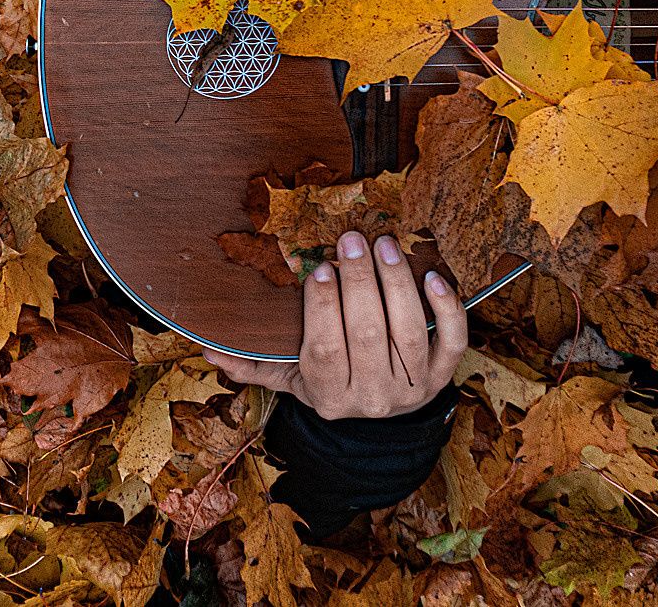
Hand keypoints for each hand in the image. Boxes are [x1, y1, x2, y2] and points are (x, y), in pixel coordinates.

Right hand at [204, 231, 467, 420]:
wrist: (382, 418)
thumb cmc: (331, 382)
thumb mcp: (290, 377)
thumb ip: (251, 363)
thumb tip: (205, 345)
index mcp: (329, 396)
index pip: (323, 349)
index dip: (321, 308)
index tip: (318, 269)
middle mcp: (372, 397)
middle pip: (366, 334)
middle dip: (360, 281)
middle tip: (352, 239)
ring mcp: (411, 387)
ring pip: (409, 331)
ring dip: (397, 283)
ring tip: (384, 244)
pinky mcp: (442, 375)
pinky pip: (452, 342)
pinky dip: (447, 310)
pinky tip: (433, 277)